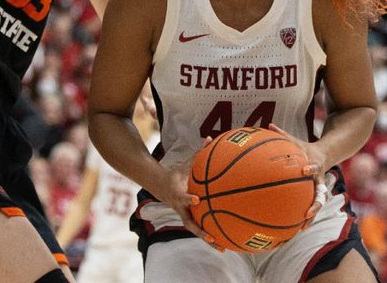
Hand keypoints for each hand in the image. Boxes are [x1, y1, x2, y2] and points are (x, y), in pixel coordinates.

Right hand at [151, 137, 225, 251]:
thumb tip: (210, 138)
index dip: (189, 199)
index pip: (183, 198)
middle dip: (201, 231)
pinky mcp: (189, 219)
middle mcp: (181, 208)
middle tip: (213, 237)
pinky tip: (225, 242)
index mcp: (178, 194)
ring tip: (223, 248)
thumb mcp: (186, 164)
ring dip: (208, 240)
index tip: (198, 200)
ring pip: (196, 231)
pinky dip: (211, 236)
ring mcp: (184, 216)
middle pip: (190, 223)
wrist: (161, 187)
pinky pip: (200, 229)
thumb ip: (199, 153)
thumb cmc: (177, 174)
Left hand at [268, 124, 328, 229]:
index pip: (314, 166)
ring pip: (319, 204)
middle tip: (308, 211)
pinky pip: (312, 207)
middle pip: (321, 192)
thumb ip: (283, 134)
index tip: (304, 170)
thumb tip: (269, 124)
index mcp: (314, 164)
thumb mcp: (296, 140)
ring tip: (303, 227)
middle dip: (316, 203)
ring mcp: (319, 188)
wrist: (325, 155)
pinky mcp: (316, 194)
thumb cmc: (305, 148)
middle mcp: (319, 179)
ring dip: (312, 215)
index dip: (310, 168)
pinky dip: (307, 218)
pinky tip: (297, 228)